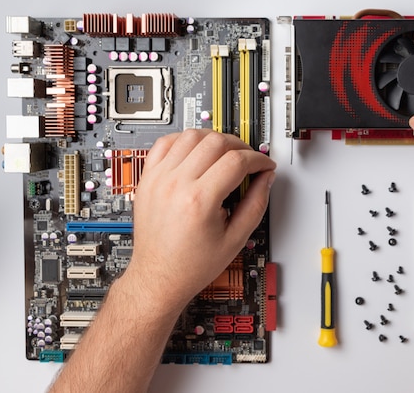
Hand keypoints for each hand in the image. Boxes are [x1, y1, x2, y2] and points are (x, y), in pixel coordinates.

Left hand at [123, 129, 275, 310]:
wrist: (159, 277)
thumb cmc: (191, 265)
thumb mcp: (235, 240)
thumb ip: (256, 205)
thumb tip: (265, 179)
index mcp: (199, 201)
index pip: (237, 161)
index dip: (258, 159)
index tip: (264, 165)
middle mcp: (176, 185)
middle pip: (215, 142)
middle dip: (240, 146)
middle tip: (248, 160)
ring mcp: (159, 179)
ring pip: (190, 135)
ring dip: (213, 138)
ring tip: (224, 152)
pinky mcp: (148, 179)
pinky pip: (164, 143)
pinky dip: (184, 140)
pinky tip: (196, 150)